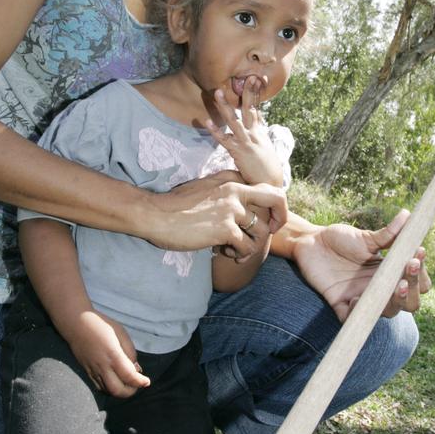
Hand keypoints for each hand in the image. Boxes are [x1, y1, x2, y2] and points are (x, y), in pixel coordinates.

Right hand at [66, 309, 150, 398]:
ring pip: (108, 391)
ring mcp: (93, 371)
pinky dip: (109, 389)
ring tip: (127, 383)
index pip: (129, 376)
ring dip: (120, 391)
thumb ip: (130, 352)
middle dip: (130, 391)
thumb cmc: (102, 325)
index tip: (147, 381)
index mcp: (113, 355)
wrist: (77, 324)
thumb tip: (136, 369)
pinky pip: (99, 387)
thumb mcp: (121, 333)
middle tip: (137, 384)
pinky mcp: (87, 372)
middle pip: (117, 390)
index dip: (140, 382)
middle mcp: (102, 366)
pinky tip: (115, 381)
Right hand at [147, 170, 286, 256]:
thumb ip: (224, 191)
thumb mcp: (204, 188)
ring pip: (261, 231)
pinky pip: (246, 247)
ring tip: (234, 249)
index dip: (268, 207)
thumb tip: (239, 207)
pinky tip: (223, 252)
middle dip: (278, 219)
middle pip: (277, 199)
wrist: (155, 214)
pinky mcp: (226, 229)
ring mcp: (232, 209)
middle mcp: (235, 190)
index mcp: (231, 179)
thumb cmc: (175, 205)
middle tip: (268, 234)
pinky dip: (238, 254)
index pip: (265, 188)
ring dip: (251, 245)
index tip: (260, 221)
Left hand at [204, 81, 284, 186]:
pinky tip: (207, 121)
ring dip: (225, 106)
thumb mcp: (265, 148)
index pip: (257, 108)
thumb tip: (255, 123)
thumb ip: (259, 134)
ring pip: (234, 120)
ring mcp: (246, 142)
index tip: (256, 78)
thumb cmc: (267, 169)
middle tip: (243, 78)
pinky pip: (224, 139)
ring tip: (217, 93)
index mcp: (260, 132)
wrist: (271, 183)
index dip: (255, 93)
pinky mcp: (238, 152)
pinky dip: (215, 130)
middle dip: (245, 93)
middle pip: (248, 109)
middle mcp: (254, 134)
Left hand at [292, 210, 430, 321]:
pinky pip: (352, 319)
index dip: (422, 275)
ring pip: (387, 313)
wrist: (311, 243)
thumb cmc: (342, 239)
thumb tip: (408, 216)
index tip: (417, 256)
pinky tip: (354, 299)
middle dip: (413, 290)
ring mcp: (363, 299)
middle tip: (409, 269)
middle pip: (409, 303)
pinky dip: (357, 313)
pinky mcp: (341, 305)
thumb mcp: (365, 237)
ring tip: (395, 285)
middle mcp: (380, 289)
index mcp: (391, 273)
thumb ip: (388, 234)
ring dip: (393, 302)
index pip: (418, 283)